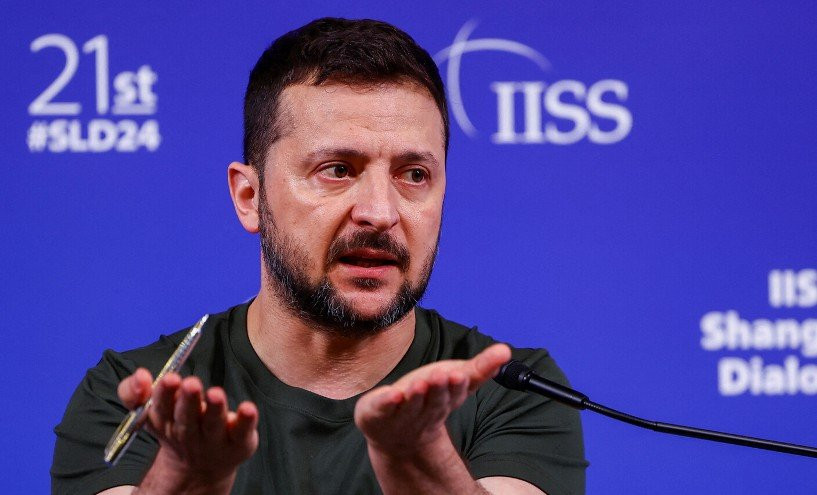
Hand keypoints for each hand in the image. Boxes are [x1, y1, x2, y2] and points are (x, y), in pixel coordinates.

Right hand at [117, 369, 258, 493]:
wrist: (201, 467)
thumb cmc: (178, 428)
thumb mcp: (152, 409)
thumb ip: (133, 391)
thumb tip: (141, 375)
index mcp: (165, 421)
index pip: (161, 407)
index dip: (164, 393)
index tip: (170, 378)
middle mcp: (188, 432)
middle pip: (187, 417)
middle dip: (188, 400)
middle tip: (190, 383)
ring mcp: (214, 439)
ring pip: (214, 423)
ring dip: (215, 408)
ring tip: (215, 393)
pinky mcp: (238, 442)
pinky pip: (242, 431)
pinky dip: (245, 420)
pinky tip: (248, 408)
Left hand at [354, 343, 510, 456]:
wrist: (396, 437)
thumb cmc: (429, 400)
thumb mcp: (456, 379)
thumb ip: (481, 367)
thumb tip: (506, 350)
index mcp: (446, 401)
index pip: (455, 394)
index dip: (458, 385)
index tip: (461, 374)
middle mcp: (426, 412)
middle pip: (436, 401)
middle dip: (440, 389)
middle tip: (446, 375)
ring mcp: (402, 416)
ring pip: (412, 406)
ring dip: (417, 395)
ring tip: (421, 383)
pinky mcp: (378, 413)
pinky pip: (383, 408)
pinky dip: (387, 402)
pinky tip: (392, 394)